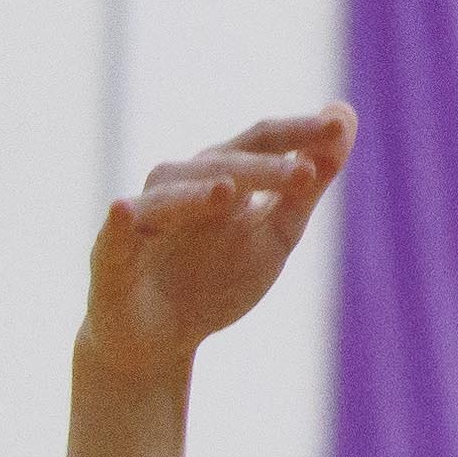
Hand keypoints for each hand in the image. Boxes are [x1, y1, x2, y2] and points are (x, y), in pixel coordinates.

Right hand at [79, 106, 354, 382]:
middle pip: (221, 166)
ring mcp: (144, 219)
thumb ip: (308, 185)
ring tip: (228, 192)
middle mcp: (179, 186)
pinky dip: (121, 222)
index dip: (298, 133)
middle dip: (263, 170)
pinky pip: (114, 236)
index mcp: (220, 175)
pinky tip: (124, 211)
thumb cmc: (215, 278)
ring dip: (198, 193)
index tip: (338, 124)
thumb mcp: (275, 234)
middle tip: (305, 175)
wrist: (158, 340)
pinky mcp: (110, 256)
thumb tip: (347, 116)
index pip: (260, 142)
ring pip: (170, 196)